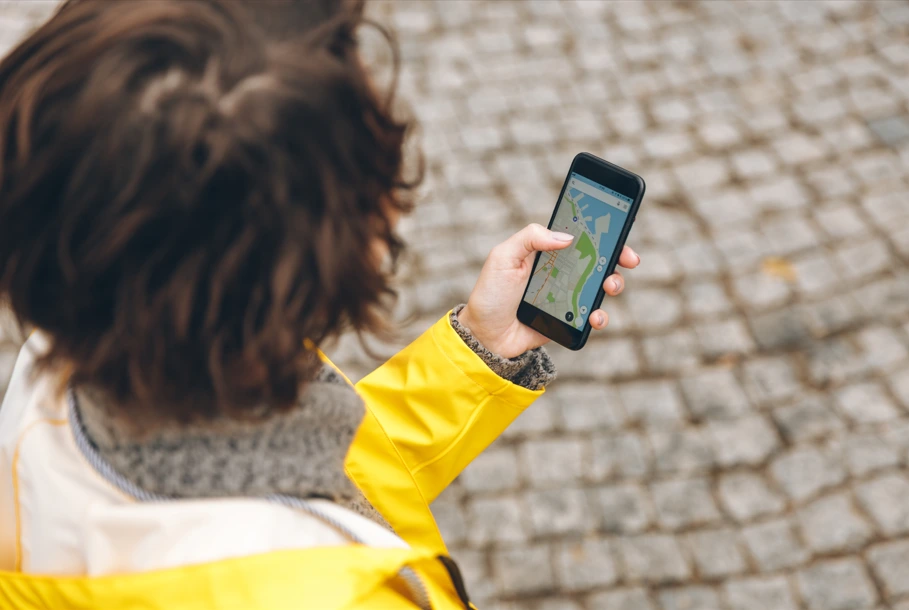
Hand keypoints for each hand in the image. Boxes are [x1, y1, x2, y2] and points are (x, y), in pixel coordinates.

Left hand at [458, 223, 640, 357]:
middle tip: (628, 260)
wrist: (484, 336)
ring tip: (609, 287)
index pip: (579, 237)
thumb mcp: (503, 257)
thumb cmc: (490, 293)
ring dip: (614, 284)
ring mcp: (566, 296)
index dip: (601, 233)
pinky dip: (600, 316)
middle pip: (598, 260)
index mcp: (546, 252)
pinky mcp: (568, 319)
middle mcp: (560, 271)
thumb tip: (566, 237)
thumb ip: (530, 238)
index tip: (619, 231)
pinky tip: (595, 316)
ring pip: (601, 287)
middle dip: (618, 257)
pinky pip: (592, 315)